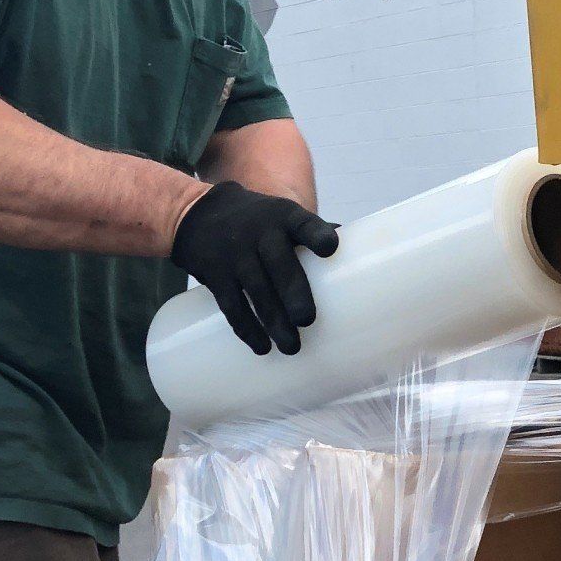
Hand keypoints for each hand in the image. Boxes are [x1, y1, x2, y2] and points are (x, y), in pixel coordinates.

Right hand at [169, 181, 339, 354]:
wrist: (199, 213)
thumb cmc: (260, 221)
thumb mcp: (284, 216)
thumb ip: (315, 235)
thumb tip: (361, 257)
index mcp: (285, 217)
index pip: (303, 223)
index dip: (316, 235)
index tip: (330, 248)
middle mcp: (260, 234)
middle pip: (279, 265)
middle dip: (293, 294)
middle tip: (307, 320)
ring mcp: (236, 255)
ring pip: (256, 291)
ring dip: (273, 322)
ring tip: (292, 347)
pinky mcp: (215, 275)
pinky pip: (231, 305)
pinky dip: (246, 328)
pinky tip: (262, 347)